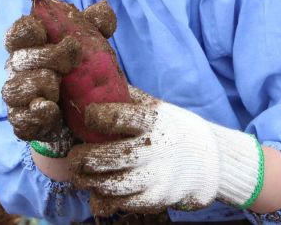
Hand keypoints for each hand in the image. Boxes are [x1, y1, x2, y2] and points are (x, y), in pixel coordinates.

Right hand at [0, 2, 118, 153]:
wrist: (84, 111)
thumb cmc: (80, 68)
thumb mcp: (92, 43)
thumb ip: (97, 24)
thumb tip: (102, 8)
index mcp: (31, 45)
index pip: (19, 32)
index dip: (28, 29)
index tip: (45, 31)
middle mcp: (18, 69)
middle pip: (20, 58)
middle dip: (48, 57)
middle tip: (71, 60)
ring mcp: (18, 96)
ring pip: (15, 88)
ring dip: (42, 85)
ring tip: (60, 89)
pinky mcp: (22, 121)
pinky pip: (20, 119)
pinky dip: (37, 115)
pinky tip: (52, 110)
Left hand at [68, 87, 263, 215]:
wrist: (207, 160)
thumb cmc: (170, 128)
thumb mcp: (155, 106)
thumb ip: (127, 97)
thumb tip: (93, 76)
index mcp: (152, 120)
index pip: (118, 117)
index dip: (96, 116)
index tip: (88, 116)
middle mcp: (154, 149)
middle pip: (109, 156)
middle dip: (82, 159)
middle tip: (73, 158)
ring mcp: (155, 176)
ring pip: (110, 184)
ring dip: (88, 181)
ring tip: (80, 175)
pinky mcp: (155, 199)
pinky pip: (121, 204)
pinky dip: (103, 201)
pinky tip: (97, 193)